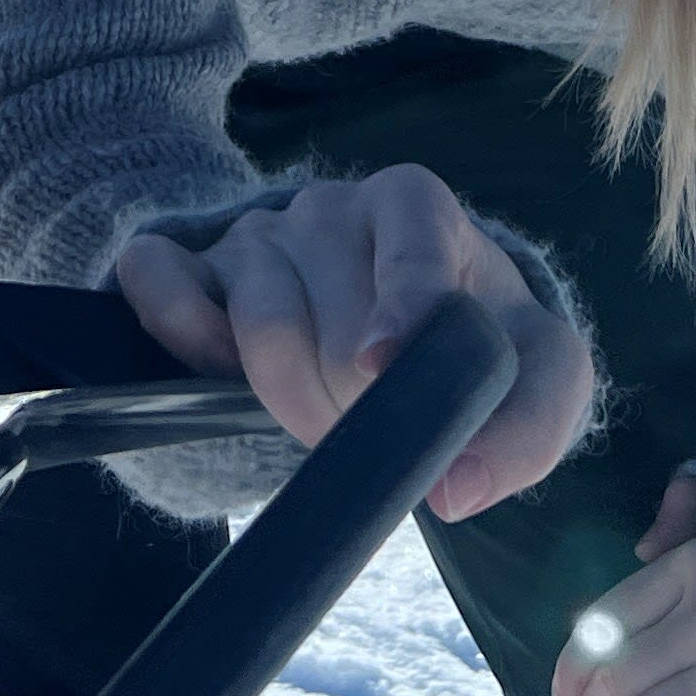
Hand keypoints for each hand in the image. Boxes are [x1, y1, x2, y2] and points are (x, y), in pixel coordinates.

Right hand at [109, 163, 593, 521]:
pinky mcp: (189, 263)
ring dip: (290, 398)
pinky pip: (161, 285)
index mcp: (417, 207)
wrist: (393, 333)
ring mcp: (256, 233)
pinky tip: (221, 372)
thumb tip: (457, 489)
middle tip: (376, 428)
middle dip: (355, 401)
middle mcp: (332, 206)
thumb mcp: (535, 375)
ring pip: (257, 319)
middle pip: (333, 314)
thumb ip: (529, 428)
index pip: (411, 234)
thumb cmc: (471, 346)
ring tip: (324, 417)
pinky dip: (183, 337)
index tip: (384, 365)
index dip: (402, 301)